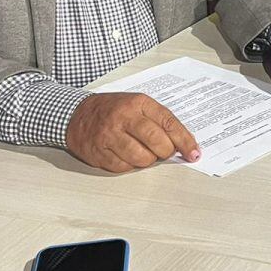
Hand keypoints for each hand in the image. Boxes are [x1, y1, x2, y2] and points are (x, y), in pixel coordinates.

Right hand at [64, 92, 199, 173]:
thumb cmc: (113, 110)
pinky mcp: (98, 152)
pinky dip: (130, 165)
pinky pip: (123, 167)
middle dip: (166, 152)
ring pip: (141, 158)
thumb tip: (182, 144)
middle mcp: (124, 117)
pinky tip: (126, 155)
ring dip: (148, 160)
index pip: (168, 123)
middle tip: (165, 152)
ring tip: (144, 153)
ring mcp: (109, 135)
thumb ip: (158, 120)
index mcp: (138, 103)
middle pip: (156, 141)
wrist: (77, 114)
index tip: (194, 153)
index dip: (184, 140)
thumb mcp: (137, 105)